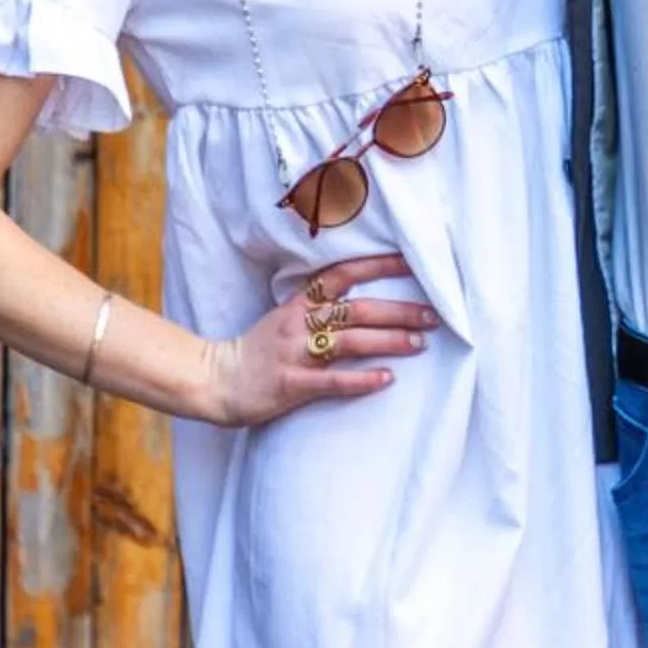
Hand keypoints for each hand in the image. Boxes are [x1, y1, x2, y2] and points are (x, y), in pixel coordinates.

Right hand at [196, 253, 439, 426]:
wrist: (214, 380)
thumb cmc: (256, 350)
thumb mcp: (283, 317)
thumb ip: (316, 306)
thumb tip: (361, 297)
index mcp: (298, 303)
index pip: (342, 275)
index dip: (377, 266)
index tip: (412, 263)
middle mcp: (298, 324)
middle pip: (357, 310)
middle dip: (399, 311)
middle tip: (433, 315)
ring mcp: (295, 354)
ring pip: (351, 342)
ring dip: (389, 341)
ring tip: (420, 343)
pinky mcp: (292, 384)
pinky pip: (333, 380)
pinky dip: (362, 379)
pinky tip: (388, 378)